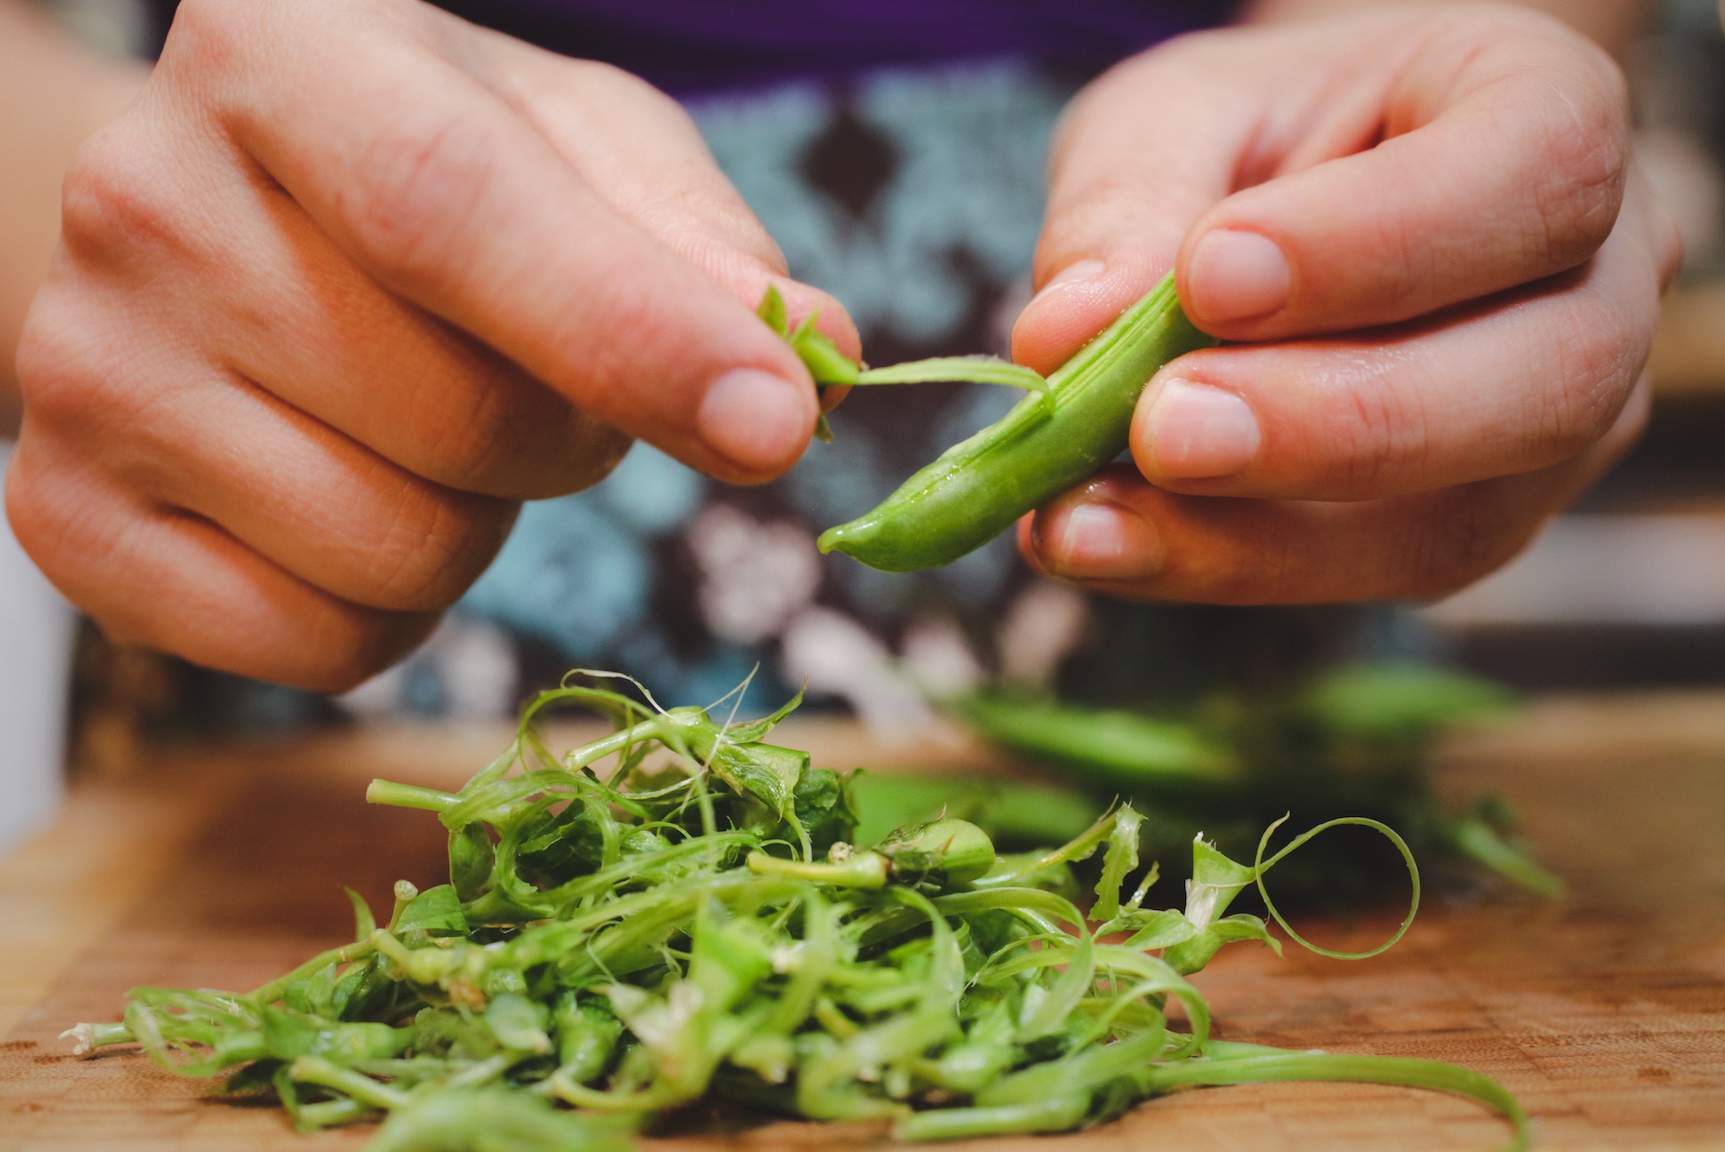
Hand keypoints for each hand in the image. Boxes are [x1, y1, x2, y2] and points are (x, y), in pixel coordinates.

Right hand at [5, 0, 853, 689]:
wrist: (212, 226)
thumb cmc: (428, 177)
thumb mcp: (574, 150)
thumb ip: (696, 242)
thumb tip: (819, 351)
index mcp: (284, 57)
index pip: (455, 210)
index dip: (631, 334)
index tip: (778, 424)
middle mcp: (145, 200)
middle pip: (460, 418)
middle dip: (574, 439)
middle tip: (542, 382)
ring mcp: (84, 371)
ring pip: (402, 552)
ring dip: (485, 523)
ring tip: (433, 427)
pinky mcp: (70, 518)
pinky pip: (322, 646)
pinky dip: (397, 610)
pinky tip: (362, 498)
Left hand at [1013, 5, 1679, 603]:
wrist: (1292, 203)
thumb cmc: (1254, 136)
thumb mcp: (1175, 117)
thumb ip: (1128, 202)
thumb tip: (1061, 337)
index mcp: (1552, 115)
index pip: (1537, 175)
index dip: (1378, 242)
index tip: (1209, 276)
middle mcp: (1599, 284)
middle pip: (1547, 379)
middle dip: (1336, 424)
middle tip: (1162, 432)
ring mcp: (1554, 429)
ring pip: (1458, 519)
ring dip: (1258, 537)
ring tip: (1087, 522)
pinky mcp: (1467, 527)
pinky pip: (1369, 576)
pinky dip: (1221, 567)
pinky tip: (1103, 543)